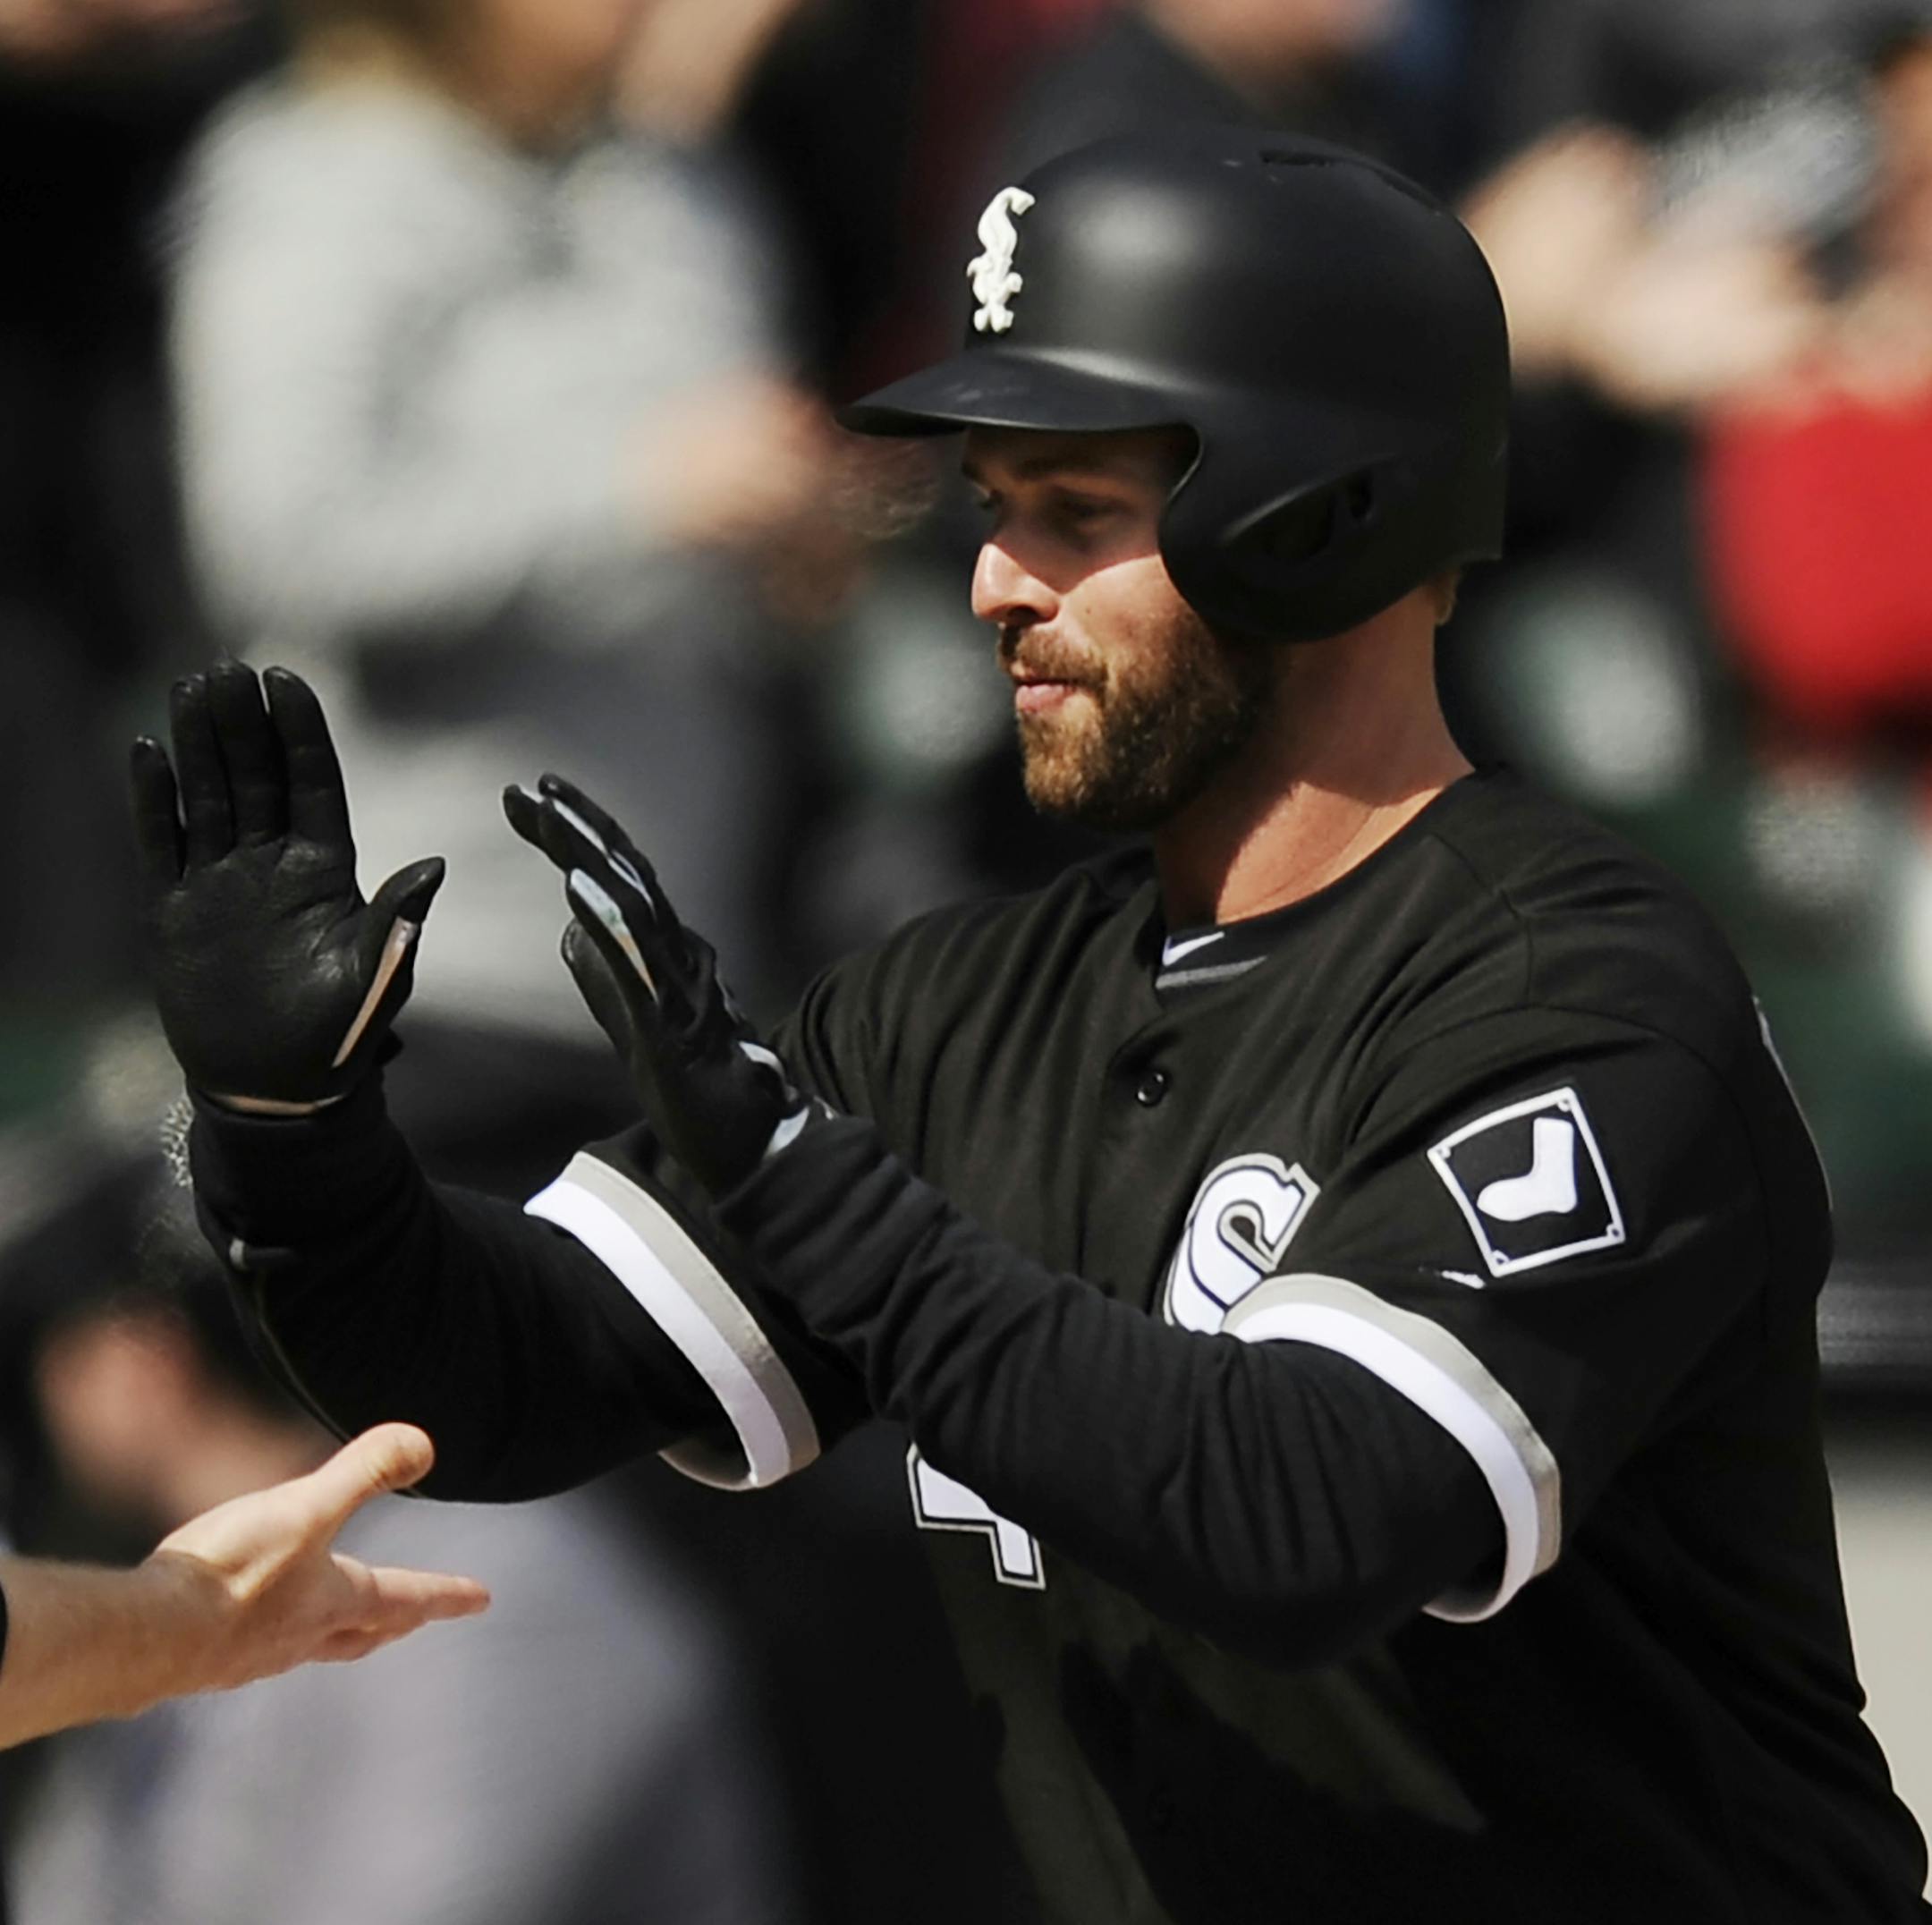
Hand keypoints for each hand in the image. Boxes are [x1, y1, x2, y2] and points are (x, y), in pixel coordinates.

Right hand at [131, 662, 444, 1110]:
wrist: (277, 1085)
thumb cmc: (340, 1034)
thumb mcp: (376, 976)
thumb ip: (397, 921)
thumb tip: (435, 865)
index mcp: (327, 869)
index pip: (314, 782)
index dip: (300, 731)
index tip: (286, 678)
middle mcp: (273, 863)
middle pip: (258, 776)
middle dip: (243, 723)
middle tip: (225, 669)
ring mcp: (222, 881)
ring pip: (209, 796)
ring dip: (197, 744)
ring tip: (187, 687)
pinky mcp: (176, 908)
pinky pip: (162, 842)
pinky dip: (152, 800)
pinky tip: (144, 750)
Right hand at [149, 1424, 489, 1692]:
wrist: (145, 1638)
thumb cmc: (230, 1572)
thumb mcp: (304, 1507)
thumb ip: (363, 1472)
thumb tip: (425, 1445)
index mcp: (334, 1599)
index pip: (405, 1597)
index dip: (446, 1592)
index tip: (482, 1598)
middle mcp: (301, 1635)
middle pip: (362, 1632)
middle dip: (394, 1622)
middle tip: (416, 1621)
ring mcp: (252, 1655)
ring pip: (310, 1645)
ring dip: (335, 1632)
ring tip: (338, 1624)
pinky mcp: (205, 1661)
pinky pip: (253, 1651)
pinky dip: (270, 1639)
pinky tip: (250, 1634)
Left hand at [503, 774, 809, 1192]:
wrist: (750, 1145)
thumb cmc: (698, 1082)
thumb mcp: (634, 1019)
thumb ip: (605, 974)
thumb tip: (569, 932)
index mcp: (668, 951)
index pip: (621, 877)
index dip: (579, 832)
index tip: (531, 793)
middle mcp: (681, 953)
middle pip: (627, 875)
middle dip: (576, 827)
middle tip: (527, 787)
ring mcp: (680, 985)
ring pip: (634, 906)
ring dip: (588, 856)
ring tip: (548, 815)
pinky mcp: (673, 1026)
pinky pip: (636, 966)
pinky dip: (606, 921)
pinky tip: (573, 887)